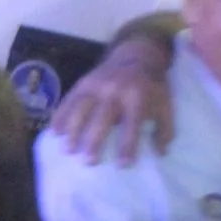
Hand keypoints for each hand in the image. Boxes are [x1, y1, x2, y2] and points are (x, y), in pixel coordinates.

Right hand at [51, 40, 174, 165]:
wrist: (136, 55)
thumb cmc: (151, 86)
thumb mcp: (166, 104)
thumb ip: (165, 129)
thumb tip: (160, 152)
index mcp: (138, 96)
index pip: (132, 124)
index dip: (128, 145)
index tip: (123, 165)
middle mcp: (115, 91)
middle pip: (102, 118)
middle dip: (94, 141)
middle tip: (88, 162)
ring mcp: (96, 85)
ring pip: (81, 109)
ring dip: (73, 131)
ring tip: (67, 150)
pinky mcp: (83, 83)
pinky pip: (69, 100)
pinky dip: (60, 116)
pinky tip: (54, 132)